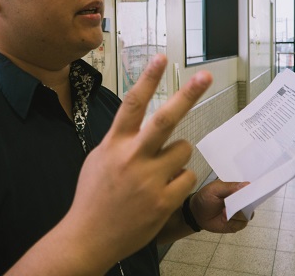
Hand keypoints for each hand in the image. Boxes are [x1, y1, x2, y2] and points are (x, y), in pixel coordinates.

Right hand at [65, 54, 212, 267]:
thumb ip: (120, 141)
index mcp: (114, 144)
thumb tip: (138, 124)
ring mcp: (149, 180)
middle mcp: (132, 157)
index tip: (162, 57)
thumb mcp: (98, 159)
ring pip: (184, 150)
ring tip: (161, 171)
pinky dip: (180, 181)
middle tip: (205, 76)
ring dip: (178, 156)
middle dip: (188, 94)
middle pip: (165, 119)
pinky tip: (164, 191)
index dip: (148, 78)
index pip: (133, 104)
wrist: (89, 236)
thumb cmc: (93, 196)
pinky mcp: (163, 201)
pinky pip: (187, 178)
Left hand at [190, 180, 250, 233]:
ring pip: (248, 214)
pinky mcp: (238, 223)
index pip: (251, 187)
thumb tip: (247, 184)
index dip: (253, 189)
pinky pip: (242, 223)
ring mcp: (241, 212)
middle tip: (233, 203)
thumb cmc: (205, 198)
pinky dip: (233, 222)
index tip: (251, 190)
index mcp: (237, 188)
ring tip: (224, 212)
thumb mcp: (214, 189)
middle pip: (252, 201)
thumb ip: (229, 186)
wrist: (197, 214)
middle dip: (244, 203)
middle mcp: (242, 200)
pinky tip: (224, 219)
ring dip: (236, 214)